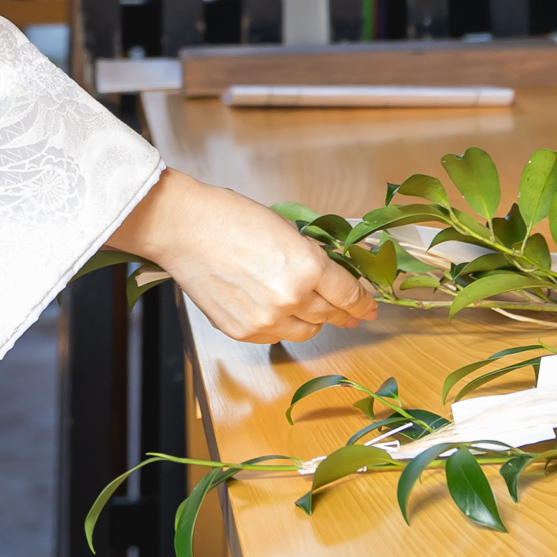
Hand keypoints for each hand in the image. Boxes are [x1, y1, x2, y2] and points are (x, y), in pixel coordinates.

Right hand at [111, 171, 376, 344]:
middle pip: (330, 315)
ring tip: (315, 312)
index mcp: (307, 267)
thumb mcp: (288, 230)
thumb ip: (312, 259)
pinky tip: (281, 313)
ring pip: (306, 331)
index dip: (363, 301)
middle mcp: (291, 299)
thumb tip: (331, 280)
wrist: (186, 230)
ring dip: (314, 321)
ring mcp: (266, 320)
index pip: (348, 293)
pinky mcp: (243, 332)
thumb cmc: (232, 219)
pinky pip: (276, 337)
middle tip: (352, 314)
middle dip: (344, 313)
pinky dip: (283, 327)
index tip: (370, 307)